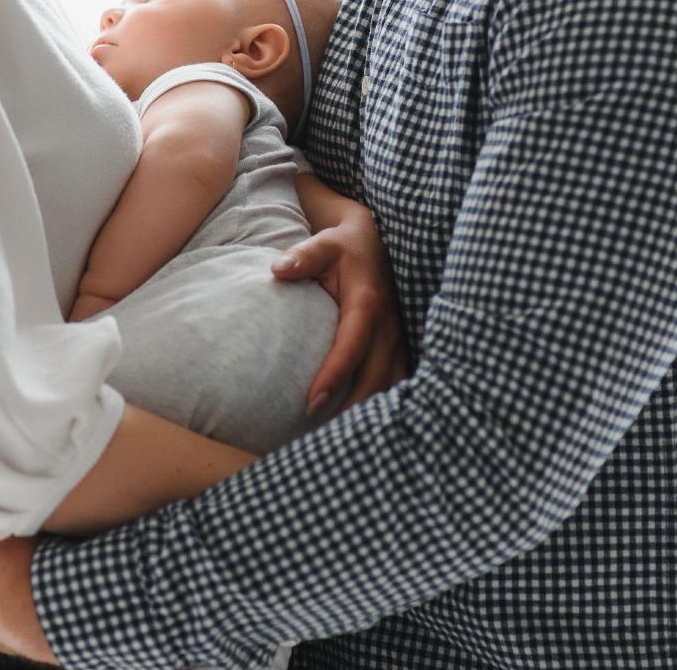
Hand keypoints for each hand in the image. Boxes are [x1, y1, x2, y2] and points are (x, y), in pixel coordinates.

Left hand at [276, 173, 413, 414]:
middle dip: (353, 408)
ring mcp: (398, 336)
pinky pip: (395, 378)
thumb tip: (277, 270)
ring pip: (391, 382)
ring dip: (371, 410)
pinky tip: (363, 421)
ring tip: (343, 438)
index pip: (352, 346)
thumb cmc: (342, 245)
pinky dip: (382, 401)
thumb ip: (301, 256)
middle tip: (322, 434)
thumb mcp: (322, 243)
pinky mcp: (399, 343)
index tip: (312, 403)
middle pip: (376, 376)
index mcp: (368, 303)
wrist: (373, 239)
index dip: (334, 377)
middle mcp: (388, 324)